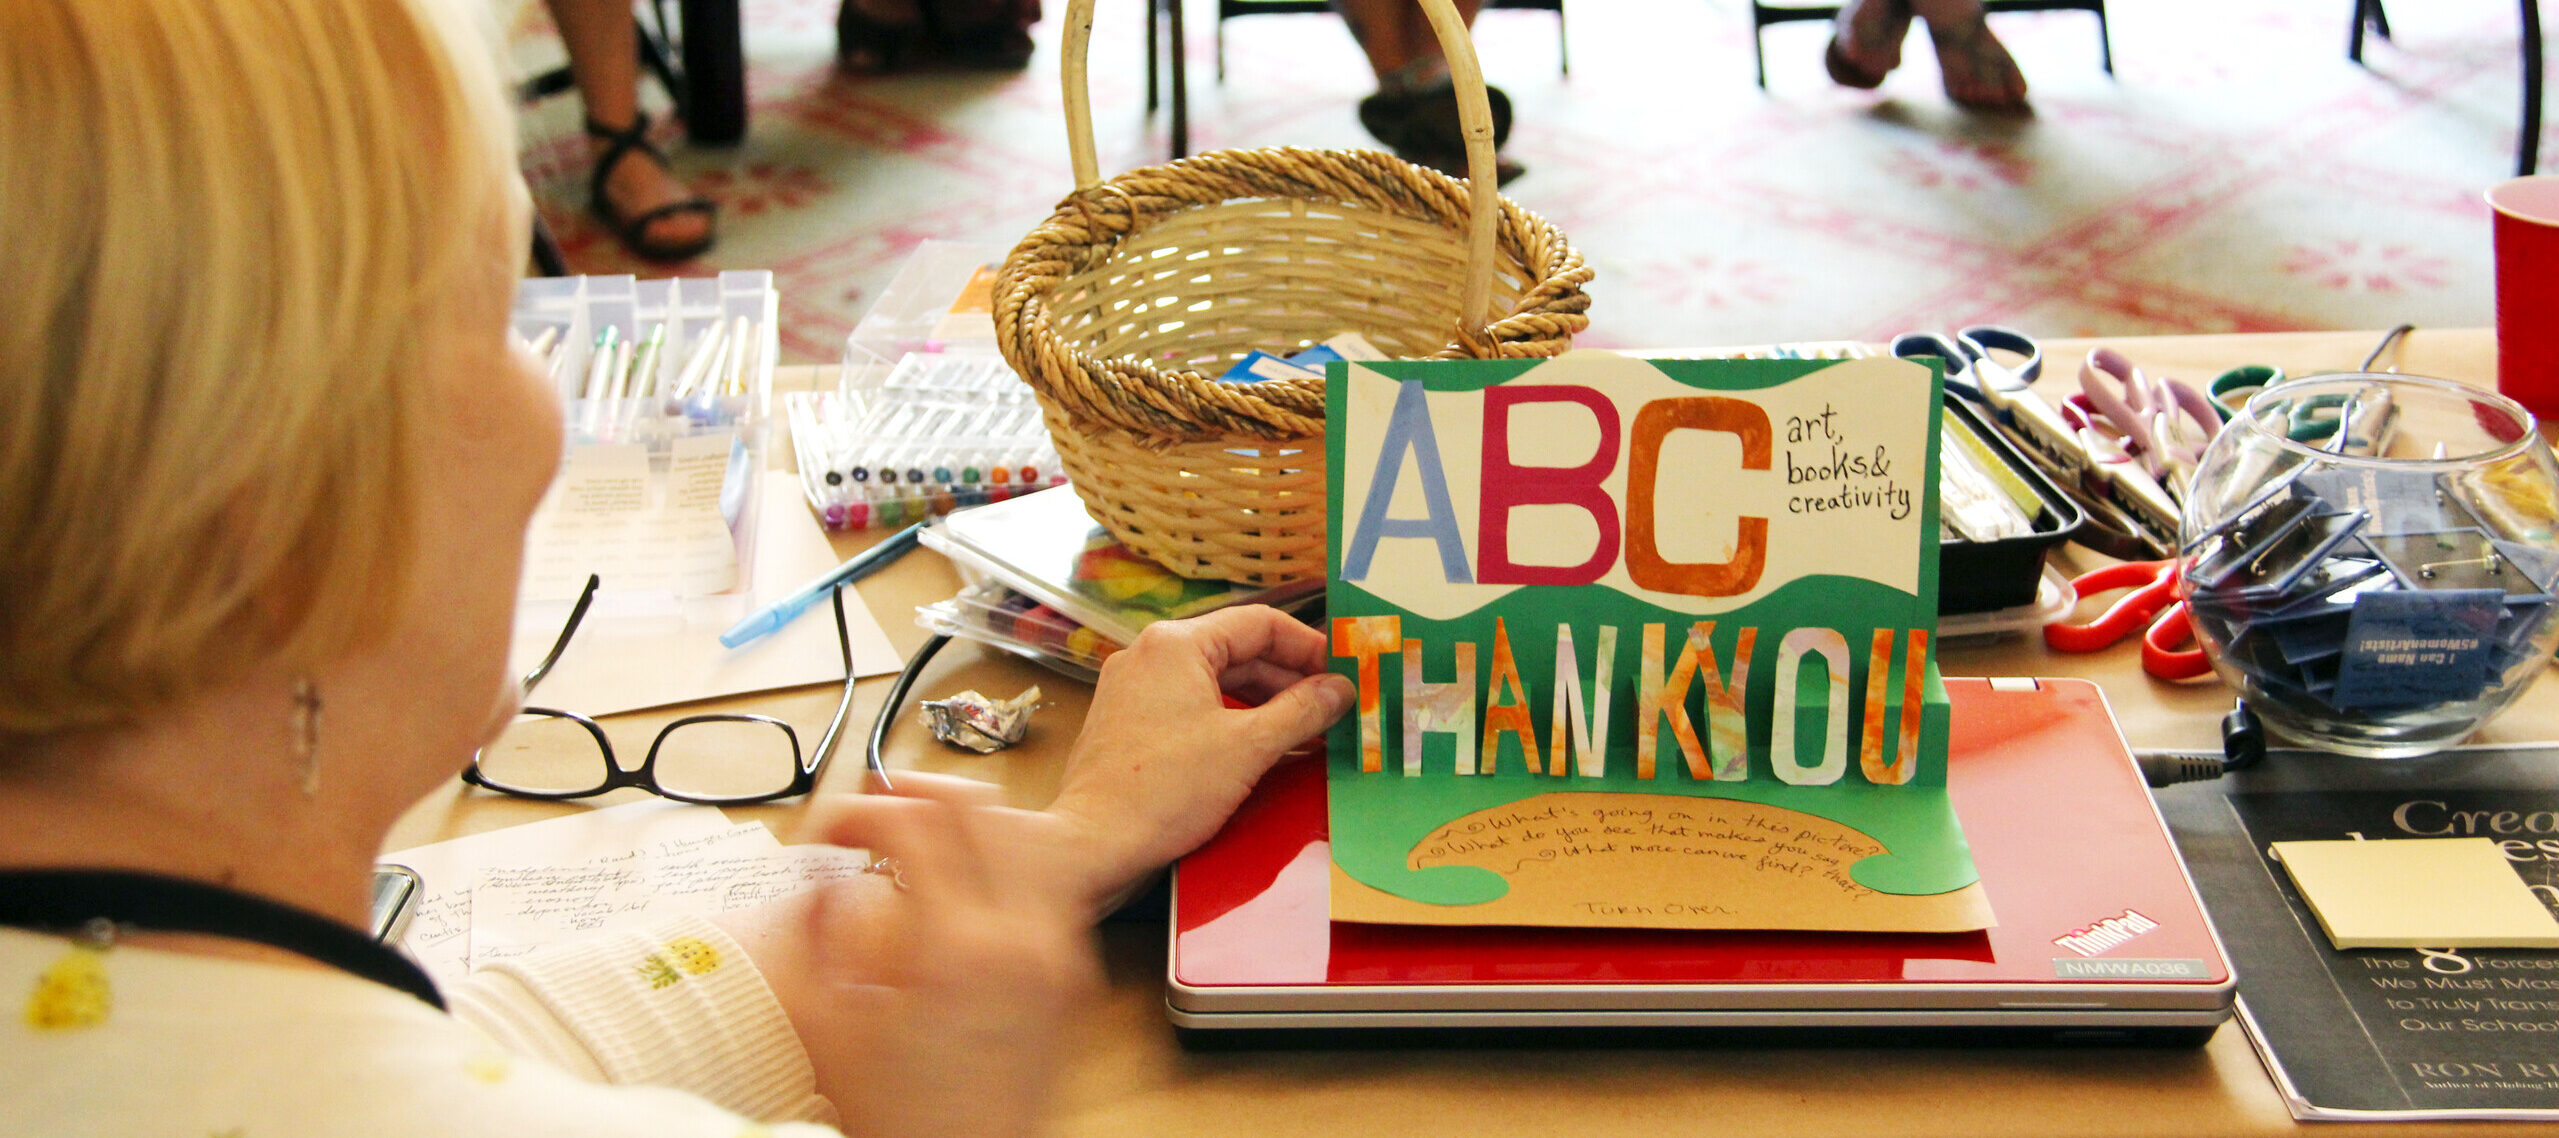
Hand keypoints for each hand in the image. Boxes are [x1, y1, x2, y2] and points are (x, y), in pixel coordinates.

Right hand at [723, 775, 1099, 1137]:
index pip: (911, 820)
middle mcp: (1023, 936)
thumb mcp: (825, 1021)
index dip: (858, 809)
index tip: (831, 830)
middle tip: (879, 803)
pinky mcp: (1077, 973)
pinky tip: (959, 897)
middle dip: (918, 788)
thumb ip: (813, 928)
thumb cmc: (901, 1114)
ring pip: (1021, 838)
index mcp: (955, 944)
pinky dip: (1000, 872)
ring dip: (965, 826)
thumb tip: (817, 871)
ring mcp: (1061, 951)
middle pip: (980, 803)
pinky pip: (1044, 889)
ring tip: (918, 844)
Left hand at [1043, 605, 1353, 912]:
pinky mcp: (1127, 723)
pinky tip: (1262, 750)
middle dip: (1290, 681)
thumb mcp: (1248, 747)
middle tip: (1334, 709)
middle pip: (1237, 652)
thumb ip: (1302, 711)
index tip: (1345, 672)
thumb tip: (1341, 689)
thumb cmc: (1166, 791)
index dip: (1310, 647)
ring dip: (1264, 705)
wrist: (1093, 845)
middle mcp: (1150, 654)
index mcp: (1176, 643)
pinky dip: (1230, 722)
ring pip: (1215, 682)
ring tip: (1307, 733)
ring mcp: (1133, 689)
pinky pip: (1191, 707)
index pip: (1260, 624)